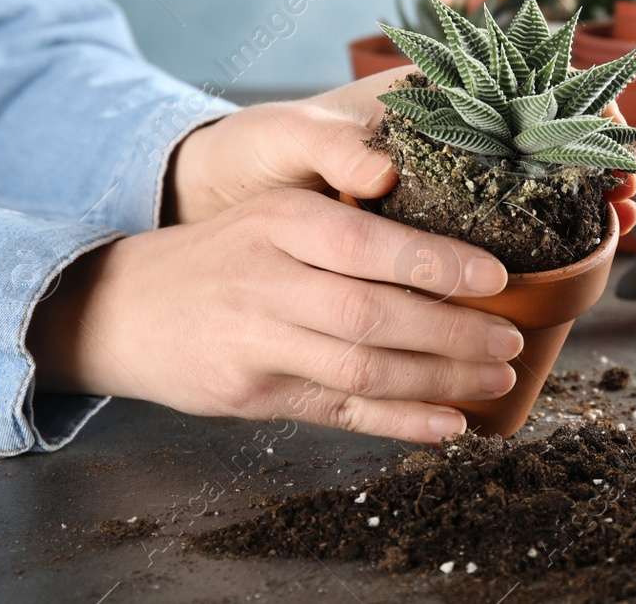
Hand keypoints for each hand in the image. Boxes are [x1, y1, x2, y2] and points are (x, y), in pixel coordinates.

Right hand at [28, 189, 525, 442]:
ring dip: (439, 380)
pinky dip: (400, 421)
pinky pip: (339, 412)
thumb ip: (350, 223)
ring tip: (496, 377)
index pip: (368, 244)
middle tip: (511, 341)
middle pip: (373, 315)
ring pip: (362, 370)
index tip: (497, 277)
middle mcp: (267, 280)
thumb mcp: (278, 212)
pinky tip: (448, 423)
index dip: (436, 263)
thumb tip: (455, 245)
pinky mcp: (250, 394)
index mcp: (281, 221)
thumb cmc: (226, 253)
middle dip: (454, 333)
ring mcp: (256, 342)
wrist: (124, 306)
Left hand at [168, 67, 635, 230]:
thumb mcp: (283, 137)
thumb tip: (379, 171)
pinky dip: (537, 248)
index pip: (517, 79)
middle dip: (594, 159)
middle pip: (540, 136)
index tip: (606, 129)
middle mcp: (443, 134)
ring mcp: (442, 185)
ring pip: (529, 188)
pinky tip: (568, 268)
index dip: (570, 99)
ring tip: (619, 227)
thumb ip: (328, 144)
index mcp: (420, 95)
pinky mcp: (428, 235)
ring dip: (579, 204)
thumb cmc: (254, 151)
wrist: (219, 201)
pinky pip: (496, 237)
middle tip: (628, 193)